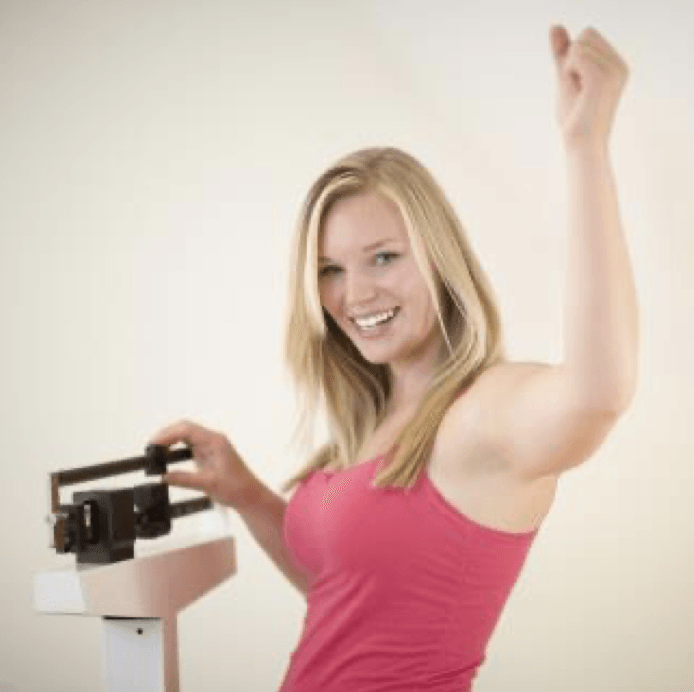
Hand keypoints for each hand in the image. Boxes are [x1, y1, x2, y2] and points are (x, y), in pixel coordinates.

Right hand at [147, 420, 258, 510]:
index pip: (187, 429)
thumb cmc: (237, 488)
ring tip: (156, 450)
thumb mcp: (207, 485)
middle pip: (185, 428)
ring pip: (186, 435)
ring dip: (171, 440)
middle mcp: (213, 440)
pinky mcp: (208, 454)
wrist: (249, 495)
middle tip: (151, 447)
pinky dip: (176, 447)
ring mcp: (211, 446)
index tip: (154, 443)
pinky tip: (168, 454)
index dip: (168, 434)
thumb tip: (164, 477)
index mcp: (215, 442)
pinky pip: (189, 444)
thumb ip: (184, 480)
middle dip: (166, 435)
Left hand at [549, 25, 629, 148]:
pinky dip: (568, 74)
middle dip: (570, 61)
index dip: (572, 58)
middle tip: (577, 90)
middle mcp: (620, 65)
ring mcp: (614, 70)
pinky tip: (578, 93)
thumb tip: (555, 26)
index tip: (579, 85)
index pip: (587, 35)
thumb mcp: (566, 78)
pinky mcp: (602, 77)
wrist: (581, 146)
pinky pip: (575, 55)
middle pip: (585, 35)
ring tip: (579, 94)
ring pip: (578, 45)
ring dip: (568, 70)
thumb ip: (562, 52)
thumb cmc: (574, 118)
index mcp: (616, 65)